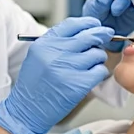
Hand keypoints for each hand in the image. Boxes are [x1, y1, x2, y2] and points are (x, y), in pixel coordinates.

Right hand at [0, 17, 113, 133]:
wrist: (27, 109)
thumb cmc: (34, 83)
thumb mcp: (38, 55)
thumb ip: (58, 42)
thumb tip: (85, 32)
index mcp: (45, 43)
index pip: (72, 24)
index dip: (88, 23)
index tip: (96, 25)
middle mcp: (55, 52)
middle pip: (89, 36)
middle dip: (101, 35)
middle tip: (107, 37)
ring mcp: (67, 68)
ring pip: (97, 54)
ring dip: (98, 58)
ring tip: (91, 65)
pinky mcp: (78, 84)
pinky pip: (100, 71)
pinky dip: (99, 73)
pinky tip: (92, 77)